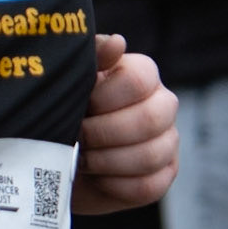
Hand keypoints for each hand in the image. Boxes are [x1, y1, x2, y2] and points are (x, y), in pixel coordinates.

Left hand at [74, 33, 177, 213]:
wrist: (59, 158)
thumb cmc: (65, 110)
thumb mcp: (70, 80)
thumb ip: (91, 56)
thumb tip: (118, 42)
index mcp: (142, 75)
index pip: (140, 79)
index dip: (105, 97)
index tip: (81, 105)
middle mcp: (162, 105)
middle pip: (150, 119)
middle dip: (103, 133)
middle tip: (77, 136)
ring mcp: (167, 142)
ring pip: (150, 155)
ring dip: (106, 161)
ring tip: (81, 158)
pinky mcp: (164, 176)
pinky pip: (148, 185)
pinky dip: (115, 185)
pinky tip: (96, 177)